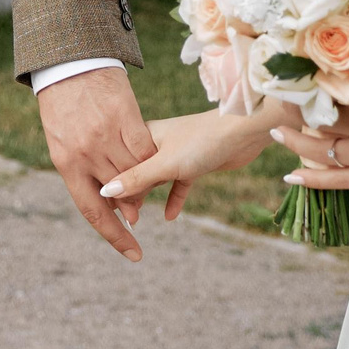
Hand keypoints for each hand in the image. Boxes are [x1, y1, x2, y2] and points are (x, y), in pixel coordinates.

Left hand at [35, 66, 156, 261]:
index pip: (93, 211)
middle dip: (131, 208)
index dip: (114, 236)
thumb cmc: (62, 106)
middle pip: (118, 193)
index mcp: (66, 163)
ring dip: (144, 185)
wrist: (68, 64)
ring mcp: (104, 135)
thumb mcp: (62, 142)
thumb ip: (84, 172)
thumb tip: (111, 203)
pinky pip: (144, 148)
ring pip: (133, 172)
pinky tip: (156, 161)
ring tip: (147, 187)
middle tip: (136, 215)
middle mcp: (84, 153)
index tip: (134, 254)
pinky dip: (152, 159)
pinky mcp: (124, 116)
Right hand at [97, 103, 291, 219]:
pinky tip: (170, 217)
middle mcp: (156, 143)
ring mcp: (176, 153)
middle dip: (128, 192)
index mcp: (143, 136)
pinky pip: (179, 184)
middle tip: (121, 217)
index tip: (105, 208)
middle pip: (135, 171)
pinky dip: (174, 198)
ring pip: (156, 178)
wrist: (243, 131)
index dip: (112, 185)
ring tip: (137, 218)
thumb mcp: (165, 164)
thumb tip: (105, 192)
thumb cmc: (202, 141)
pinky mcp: (194, 163)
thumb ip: (136, 179)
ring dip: (149, 196)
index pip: (119, 163)